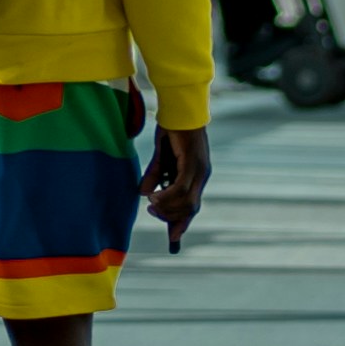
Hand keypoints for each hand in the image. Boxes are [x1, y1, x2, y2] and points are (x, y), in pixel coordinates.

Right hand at [143, 124, 211, 249]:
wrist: (179, 108)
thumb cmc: (172, 128)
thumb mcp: (161, 156)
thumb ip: (154, 174)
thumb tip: (143, 194)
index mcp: (197, 175)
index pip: (192, 205)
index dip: (183, 222)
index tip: (174, 237)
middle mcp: (202, 175)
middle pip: (190, 209)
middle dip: (171, 217)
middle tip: (152, 213)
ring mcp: (199, 170)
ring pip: (186, 202)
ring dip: (166, 208)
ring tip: (151, 205)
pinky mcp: (192, 163)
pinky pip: (180, 188)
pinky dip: (166, 196)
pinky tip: (153, 197)